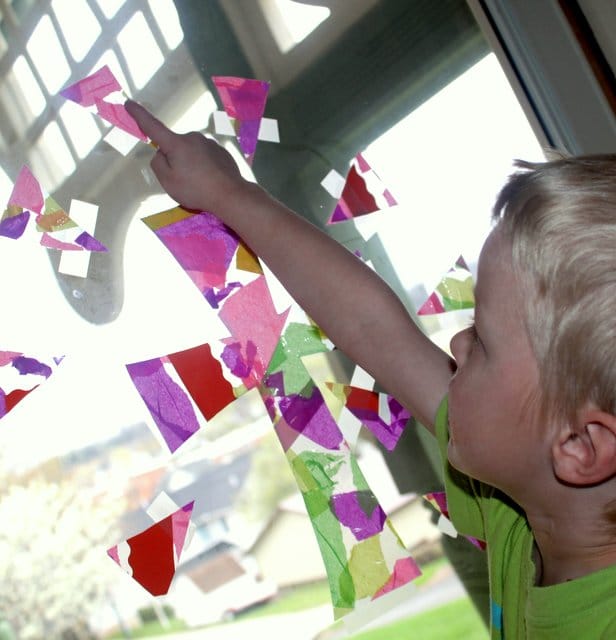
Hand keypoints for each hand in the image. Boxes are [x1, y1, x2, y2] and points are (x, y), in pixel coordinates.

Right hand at [125, 100, 246, 212]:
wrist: (231, 194)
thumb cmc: (196, 189)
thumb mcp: (168, 181)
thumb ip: (158, 164)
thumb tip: (162, 153)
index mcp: (177, 143)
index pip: (152, 127)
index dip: (139, 116)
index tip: (129, 103)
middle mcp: (193, 137)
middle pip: (175, 146)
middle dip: (175, 160)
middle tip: (184, 181)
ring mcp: (209, 143)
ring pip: (191, 152)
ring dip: (191, 164)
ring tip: (200, 183)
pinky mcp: (221, 151)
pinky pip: (205, 157)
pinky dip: (204, 167)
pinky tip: (211, 180)